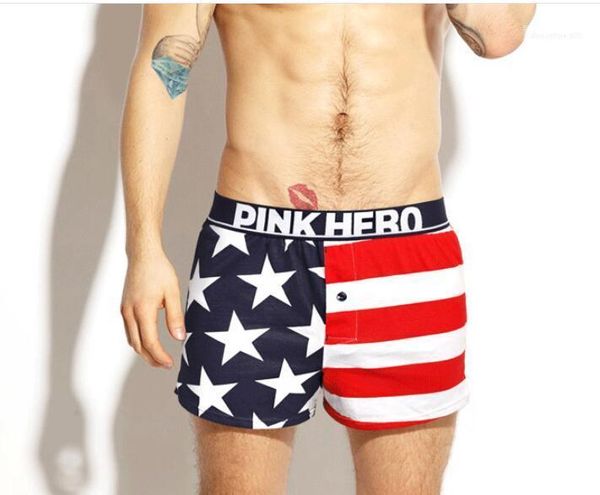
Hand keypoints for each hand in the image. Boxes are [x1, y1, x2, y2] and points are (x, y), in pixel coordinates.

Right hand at [120, 251, 185, 368]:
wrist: (142, 254)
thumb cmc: (159, 270)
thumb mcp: (172, 292)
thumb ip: (175, 316)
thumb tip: (179, 338)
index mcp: (142, 310)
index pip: (150, 342)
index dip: (159, 356)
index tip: (170, 364)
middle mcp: (129, 313)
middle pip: (138, 346)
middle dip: (151, 359)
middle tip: (165, 366)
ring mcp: (125, 310)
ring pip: (131, 340)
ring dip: (144, 352)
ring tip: (159, 358)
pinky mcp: (124, 307)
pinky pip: (130, 331)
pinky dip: (138, 341)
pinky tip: (149, 342)